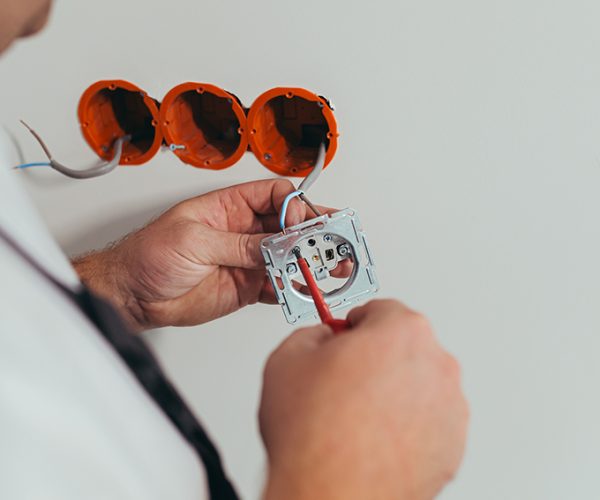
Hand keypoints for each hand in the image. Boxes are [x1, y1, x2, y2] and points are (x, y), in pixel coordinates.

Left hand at [74, 179, 324, 329]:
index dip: (294, 206)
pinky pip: (278, 285)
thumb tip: (272, 244)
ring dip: (310, 261)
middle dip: (313, 233)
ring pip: (289, 256)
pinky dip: (293, 288)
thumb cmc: (148, 255)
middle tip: (333, 242)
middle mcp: (243, 231)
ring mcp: (247, 259)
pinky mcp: (246, 287)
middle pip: (289, 225)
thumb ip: (237, 244)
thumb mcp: (192, 240)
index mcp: (230, 207)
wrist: (133, 294)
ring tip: (331, 267)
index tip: (301, 223)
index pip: (275, 196)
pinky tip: (305, 289)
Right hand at [260, 299, 468, 499]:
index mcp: (402, 331)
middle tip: (345, 380)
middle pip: (404, 345)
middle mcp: (436, 364)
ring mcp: (450, 407)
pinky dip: (407, 422)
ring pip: (418, 382)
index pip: (380, 309)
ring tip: (357, 415)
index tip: (346, 336)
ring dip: (393, 389)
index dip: (354, 324)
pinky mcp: (452, 444)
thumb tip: (324, 338)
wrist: (330, 494)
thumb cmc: (313, 435)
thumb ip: (314, 332)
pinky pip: (428, 418)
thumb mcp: (288, 357)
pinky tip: (375, 436)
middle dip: (376, 356)